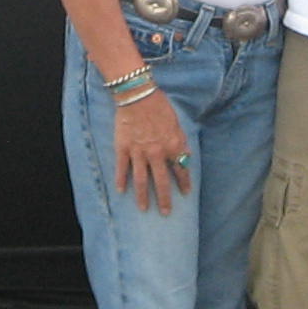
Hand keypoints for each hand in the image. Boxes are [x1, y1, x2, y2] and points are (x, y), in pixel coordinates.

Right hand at [113, 89, 191, 213]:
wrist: (137, 95)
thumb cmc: (159, 106)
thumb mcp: (176, 123)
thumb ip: (180, 141)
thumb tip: (186, 156)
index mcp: (172, 146)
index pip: (181, 169)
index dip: (184, 182)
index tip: (186, 193)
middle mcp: (156, 154)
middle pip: (161, 182)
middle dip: (164, 199)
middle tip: (166, 213)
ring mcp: (138, 153)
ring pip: (141, 180)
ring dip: (143, 196)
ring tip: (144, 209)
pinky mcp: (123, 149)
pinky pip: (122, 168)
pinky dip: (121, 180)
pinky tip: (121, 191)